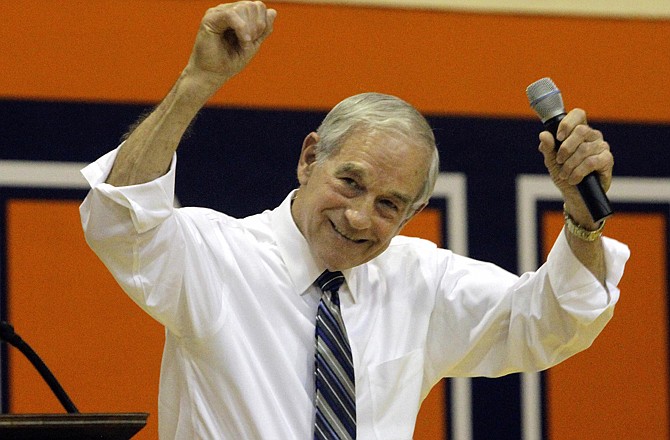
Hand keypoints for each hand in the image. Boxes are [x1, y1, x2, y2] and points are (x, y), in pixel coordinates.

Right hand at [185, 1, 275, 86]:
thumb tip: (272, 12)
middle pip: (252, 5)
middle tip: (250, 42)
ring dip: (249, 28)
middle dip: (257, 25)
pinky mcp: (210, 19)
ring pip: (242, 7)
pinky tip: (243, 40)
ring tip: (244, 43)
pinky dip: (241, 28)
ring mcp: (218, 13)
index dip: (263, 22)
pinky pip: (231, 15)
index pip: (258, 7)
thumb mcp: (253, 45)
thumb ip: (264, 29)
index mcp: (238, 16)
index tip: (256, 40)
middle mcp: (228, 10)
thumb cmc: (230, 61)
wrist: (213, 74)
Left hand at [538, 108, 612, 226]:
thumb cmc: (564, 175)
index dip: (568, 123)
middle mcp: (592, 135)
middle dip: (566, 148)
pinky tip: (573, 179)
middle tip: (559, 161)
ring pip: (584, 149)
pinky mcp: (607, 160)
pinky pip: (592, 161)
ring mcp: (601, 147)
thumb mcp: (552, 162)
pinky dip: (579, 172)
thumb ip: (548, 148)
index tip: (558, 137)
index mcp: (578, 132)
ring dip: (570, 164)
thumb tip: (544, 135)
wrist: (574, 195)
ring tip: (564, 175)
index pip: (578, 115)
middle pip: (581, 130)